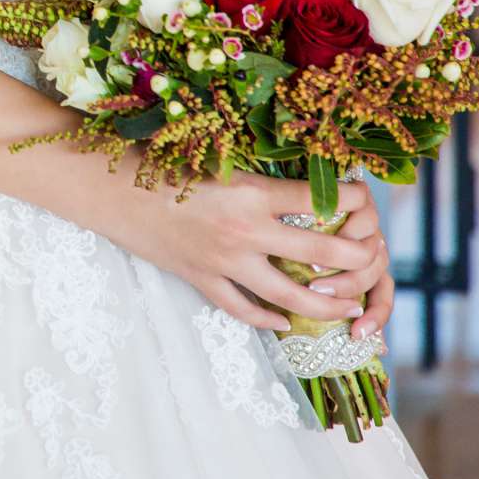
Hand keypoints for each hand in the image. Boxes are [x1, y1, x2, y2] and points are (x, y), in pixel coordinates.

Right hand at [103, 172, 390, 333]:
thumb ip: (254, 170)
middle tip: (372, 257)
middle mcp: (245, 231)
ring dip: (326, 302)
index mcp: (251, 191)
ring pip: (291, 295)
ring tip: (349, 306)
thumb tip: (296, 175)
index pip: (321, 199)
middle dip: (357, 257)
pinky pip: (243, 308)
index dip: (351, 197)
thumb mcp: (213, 156)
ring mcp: (223, 261)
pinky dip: (267, 318)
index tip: (362, 195)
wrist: (106, 188)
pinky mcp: (201, 279)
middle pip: (322, 253)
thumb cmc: (157, 160)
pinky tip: (285, 322)